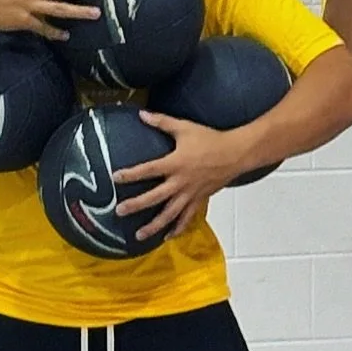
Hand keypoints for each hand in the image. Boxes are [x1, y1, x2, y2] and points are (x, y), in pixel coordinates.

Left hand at [113, 111, 244, 241]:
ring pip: (170, 214)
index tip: (115, 178)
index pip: (148, 170)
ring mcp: (191, 194)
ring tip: (139, 235)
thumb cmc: (210, 139)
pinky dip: (177, 228)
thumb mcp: (185, 128)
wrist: (236, 153)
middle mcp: (181, 182)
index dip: (131, 174)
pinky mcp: (200, 200)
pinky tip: (167, 237)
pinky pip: (187, 218)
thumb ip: (162, 121)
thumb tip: (142, 113)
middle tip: (119, 211)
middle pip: (155, 197)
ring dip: (154, 225)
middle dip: (136, 205)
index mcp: (175, 163)